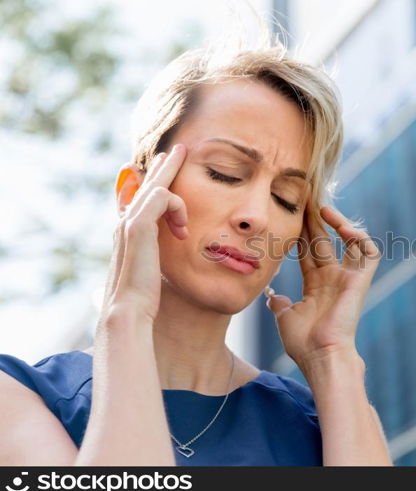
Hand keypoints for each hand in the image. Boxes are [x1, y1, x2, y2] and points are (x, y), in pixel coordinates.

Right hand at [100, 144, 188, 323]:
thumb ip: (158, 255)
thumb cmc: (143, 298)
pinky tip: (182, 227)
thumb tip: (173, 249)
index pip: (141, 198)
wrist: (129, 310)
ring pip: (154, 185)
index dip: (154, 181)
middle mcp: (126, 222)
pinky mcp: (138, 226)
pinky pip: (163, 197)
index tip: (166, 168)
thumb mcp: (153, 270)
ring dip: (171, 172)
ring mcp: (129, 222)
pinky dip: (177, 207)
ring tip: (183, 157)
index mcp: (129, 232)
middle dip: (163, 165)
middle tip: (177, 149)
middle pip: (146, 185)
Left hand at [266, 199, 381, 367]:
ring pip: (350, 241)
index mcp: (315, 285)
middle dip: (315, 221)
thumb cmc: (304, 342)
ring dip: (339, 223)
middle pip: (325, 240)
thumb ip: (280, 303)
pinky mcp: (361, 280)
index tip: (290, 214)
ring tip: (324, 209)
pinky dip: (360, 238)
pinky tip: (344, 229)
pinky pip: (369, 253)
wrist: (321, 356)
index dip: (300, 232)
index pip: (308, 251)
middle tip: (306, 199)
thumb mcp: (285, 317)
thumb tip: (272, 296)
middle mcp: (333, 278)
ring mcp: (348, 278)